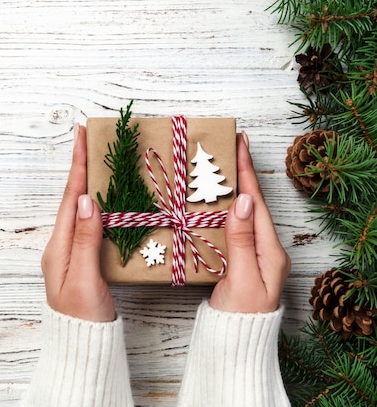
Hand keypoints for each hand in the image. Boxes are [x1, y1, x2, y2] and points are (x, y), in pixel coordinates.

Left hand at [41, 123, 115, 321]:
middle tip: (90, 138)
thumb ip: (86, 239)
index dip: (78, 165)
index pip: (70, 197)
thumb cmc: (81, 315)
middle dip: (81, 166)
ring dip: (88, 182)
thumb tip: (88, 200)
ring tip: (97, 159)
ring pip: (81, 208)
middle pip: (73, 197)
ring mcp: (71, 252)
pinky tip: (106, 198)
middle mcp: (62, 244)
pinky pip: (89, 223)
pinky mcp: (83, 260)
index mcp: (59, 245)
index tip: (82, 135)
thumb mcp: (84, 277)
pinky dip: (97, 204)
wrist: (81, 344)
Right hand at [209, 132, 290, 312]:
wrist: (236, 342)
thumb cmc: (240, 316)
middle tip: (230, 148)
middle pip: (252, 204)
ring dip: (232, 190)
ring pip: (242, 214)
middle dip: (241, 175)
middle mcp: (266, 249)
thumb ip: (242, 240)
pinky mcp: (240, 262)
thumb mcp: (241, 278)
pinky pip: (233, 228)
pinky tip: (215, 203)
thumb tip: (243, 202)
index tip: (241, 144)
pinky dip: (223, 210)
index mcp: (271, 251)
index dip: (247, 173)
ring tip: (222, 168)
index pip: (256, 203)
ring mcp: (254, 255)